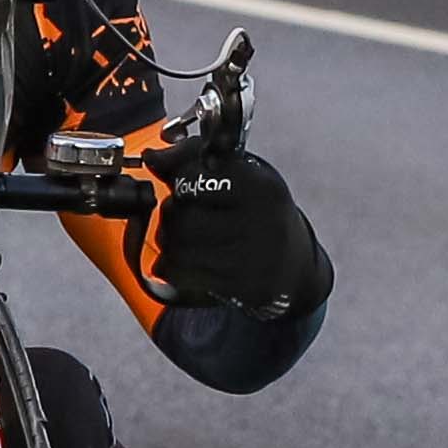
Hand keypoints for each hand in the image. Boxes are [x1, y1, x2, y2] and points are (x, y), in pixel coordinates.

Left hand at [152, 154, 317, 316]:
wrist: (295, 266)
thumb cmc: (260, 213)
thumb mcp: (241, 176)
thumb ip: (193, 159)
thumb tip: (153, 157)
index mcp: (262, 189)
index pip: (197, 177)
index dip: (182, 180)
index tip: (187, 184)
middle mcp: (261, 225)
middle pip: (184, 217)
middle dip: (171, 214)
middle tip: (179, 213)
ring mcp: (252, 261)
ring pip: (178, 249)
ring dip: (168, 242)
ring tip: (180, 236)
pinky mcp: (238, 289)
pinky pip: (181, 275)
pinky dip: (170, 266)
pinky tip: (183, 260)